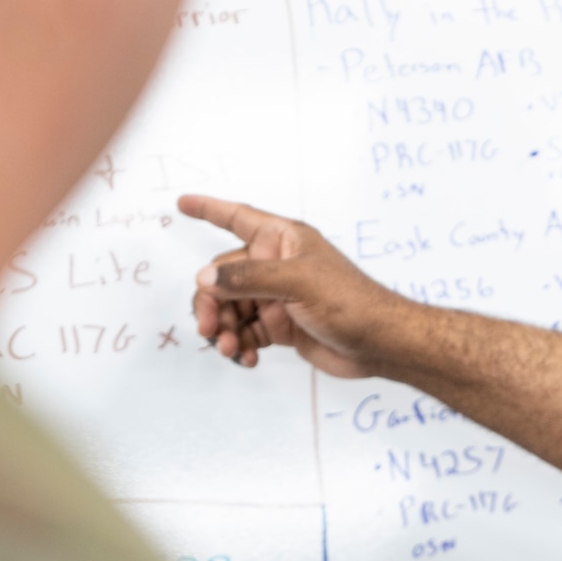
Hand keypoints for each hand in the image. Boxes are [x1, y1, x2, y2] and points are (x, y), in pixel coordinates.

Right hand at [180, 194, 415, 377]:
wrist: (378, 345)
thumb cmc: (351, 302)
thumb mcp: (297, 283)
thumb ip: (248, 278)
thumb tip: (205, 277)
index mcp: (283, 241)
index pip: (239, 218)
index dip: (210, 209)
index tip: (183, 201)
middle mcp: (277, 265)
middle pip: (222, 276)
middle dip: (211, 303)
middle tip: (210, 329)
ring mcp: (277, 296)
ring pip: (229, 307)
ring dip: (224, 330)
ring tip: (232, 350)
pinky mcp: (280, 325)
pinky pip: (244, 331)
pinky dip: (239, 345)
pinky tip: (246, 358)